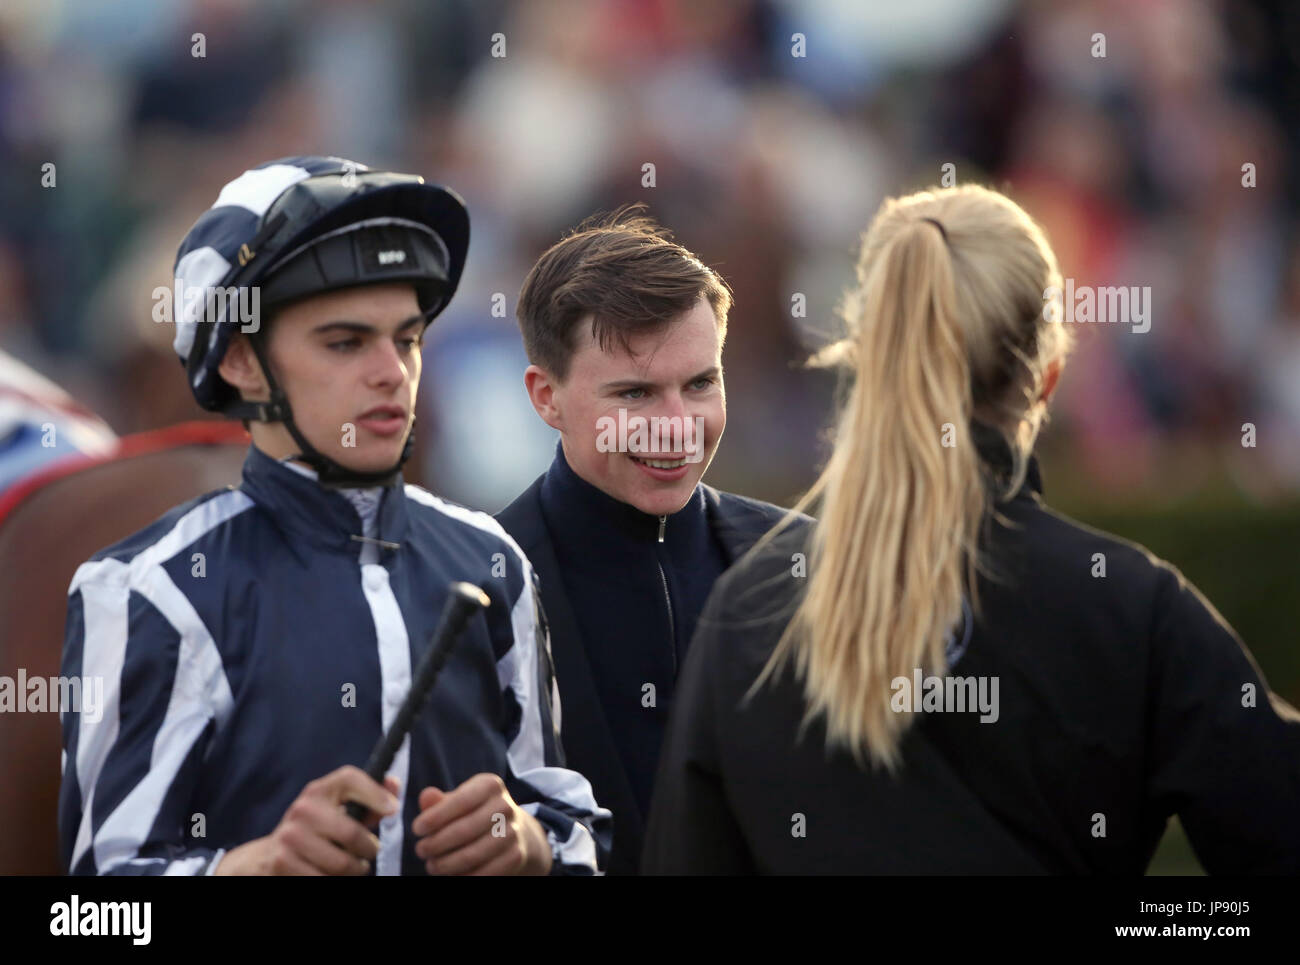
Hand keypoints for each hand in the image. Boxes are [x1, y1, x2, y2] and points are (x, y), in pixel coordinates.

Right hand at [215, 767, 400, 874]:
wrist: (267, 855)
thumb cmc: (315, 829)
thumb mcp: (338, 808)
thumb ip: (369, 798)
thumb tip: (395, 785)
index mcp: (319, 790)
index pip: (350, 778)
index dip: (376, 793)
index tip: (393, 810)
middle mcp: (302, 809)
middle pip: (352, 834)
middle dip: (369, 849)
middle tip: (370, 852)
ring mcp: (290, 837)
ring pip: (342, 863)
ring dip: (355, 870)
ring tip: (354, 866)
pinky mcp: (282, 863)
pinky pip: (325, 879)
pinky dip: (336, 880)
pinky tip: (331, 874)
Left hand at [412, 773, 552, 875]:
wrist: (509, 829)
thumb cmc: (473, 812)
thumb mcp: (458, 800)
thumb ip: (439, 801)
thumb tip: (425, 797)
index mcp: (490, 786)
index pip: (460, 801)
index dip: (435, 817)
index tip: (417, 829)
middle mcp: (505, 807)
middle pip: (464, 830)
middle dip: (436, 844)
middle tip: (421, 850)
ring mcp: (513, 832)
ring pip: (472, 855)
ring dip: (446, 864)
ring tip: (432, 865)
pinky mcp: (515, 856)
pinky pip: (484, 873)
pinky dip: (463, 877)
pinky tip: (451, 874)